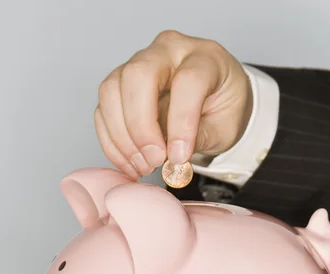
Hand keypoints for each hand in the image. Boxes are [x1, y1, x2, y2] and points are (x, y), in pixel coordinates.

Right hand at [95, 30, 251, 179]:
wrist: (215, 100)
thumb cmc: (224, 108)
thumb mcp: (226, 127)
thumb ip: (201, 138)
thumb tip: (172, 157)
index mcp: (205, 58)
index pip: (187, 82)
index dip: (181, 123)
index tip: (179, 157)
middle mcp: (169, 51)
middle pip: (138, 76)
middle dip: (141, 126)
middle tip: (154, 160)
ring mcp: (139, 63)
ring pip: (112, 91)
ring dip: (122, 136)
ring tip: (142, 166)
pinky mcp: (121, 84)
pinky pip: (103, 110)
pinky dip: (112, 142)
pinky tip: (129, 163)